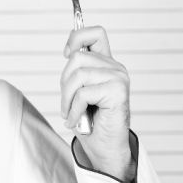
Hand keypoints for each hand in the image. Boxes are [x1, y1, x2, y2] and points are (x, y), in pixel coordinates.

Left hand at [60, 26, 132, 180]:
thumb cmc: (91, 122)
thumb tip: (68, 52)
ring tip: (71, 113)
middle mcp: (115, 68)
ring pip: (77, 76)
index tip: (66, 53)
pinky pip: (83, 94)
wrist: (105, 148)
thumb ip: (77, 71)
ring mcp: (119, 78)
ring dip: (67, 99)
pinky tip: (77, 121)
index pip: (96, 33)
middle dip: (64, 83)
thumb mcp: (78, 91)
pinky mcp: (118, 91)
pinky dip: (74, 110)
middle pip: (76, 58)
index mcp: (106, 64)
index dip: (77, 37)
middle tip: (68, 103)